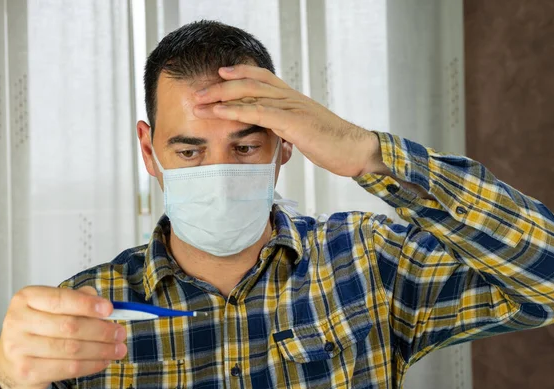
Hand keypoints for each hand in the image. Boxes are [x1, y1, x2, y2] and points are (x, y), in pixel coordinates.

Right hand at [0, 286, 126, 388]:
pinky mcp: (27, 371)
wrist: (9, 360)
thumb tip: (103, 304)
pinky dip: (91, 365)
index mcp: (26, 298)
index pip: (61, 299)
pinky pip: (68, 368)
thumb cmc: (36, 328)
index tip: (109, 309)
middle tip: (120, 332)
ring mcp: (19, 348)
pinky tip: (103, 360)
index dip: (87, 305)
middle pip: (69, 326)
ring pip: (72, 349)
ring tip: (118, 349)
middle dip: (101, 330)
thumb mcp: (51, 306)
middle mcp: (18, 321)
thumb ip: (77, 299)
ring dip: (101, 349)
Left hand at [192, 64, 386, 176]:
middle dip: (221, 85)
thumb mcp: (305, 132)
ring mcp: (291, 107)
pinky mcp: (292, 121)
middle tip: (198, 92)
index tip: (220, 74)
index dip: (240, 73)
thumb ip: (288, 128)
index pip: (263, 78)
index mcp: (293, 98)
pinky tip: (219, 112)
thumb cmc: (332, 144)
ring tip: (199, 101)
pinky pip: (258, 112)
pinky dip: (235, 111)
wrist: (354, 149)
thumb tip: (276, 133)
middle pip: (250, 83)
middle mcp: (290, 97)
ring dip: (221, 97)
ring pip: (250, 94)